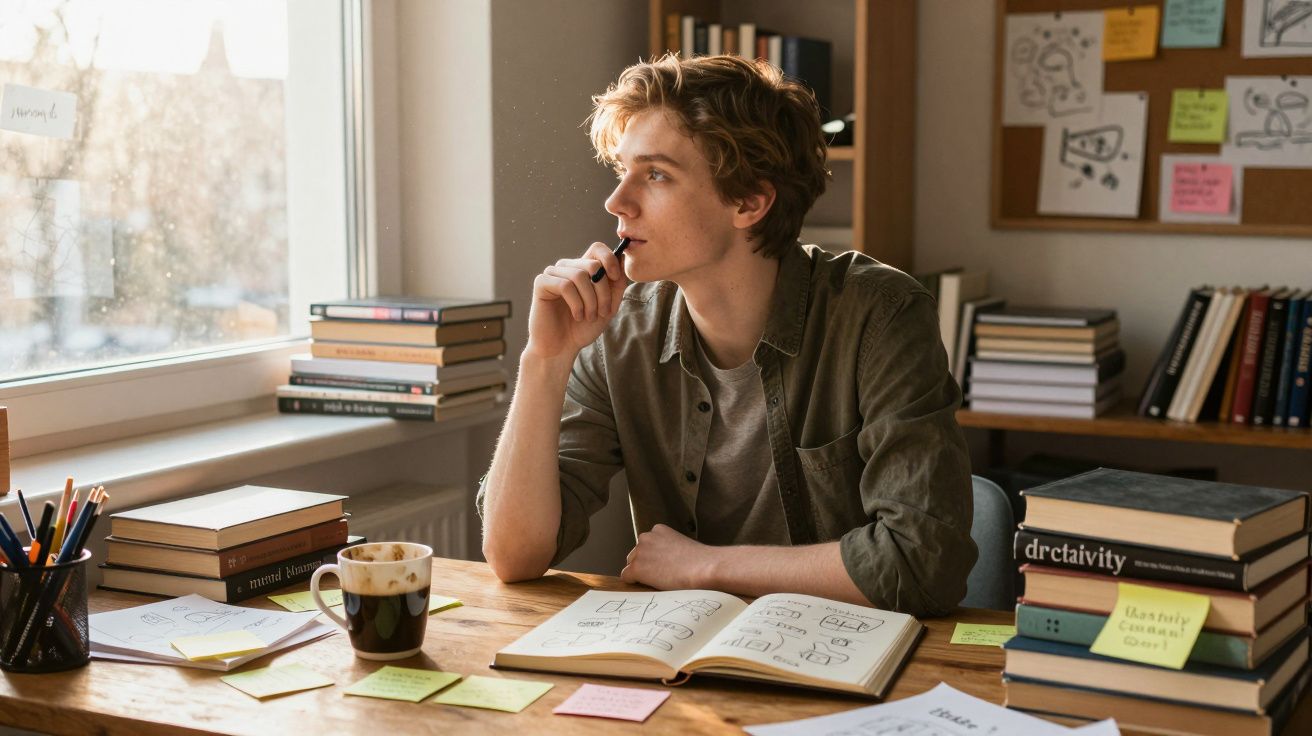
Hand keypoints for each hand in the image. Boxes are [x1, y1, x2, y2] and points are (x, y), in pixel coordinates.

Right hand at [524, 242, 627, 362]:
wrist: (562, 347)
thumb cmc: (583, 327)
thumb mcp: (608, 305)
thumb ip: (617, 283)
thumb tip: (623, 257)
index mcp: (582, 269)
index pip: (597, 248)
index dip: (609, 259)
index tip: (616, 279)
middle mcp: (567, 267)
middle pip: (592, 265)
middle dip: (603, 291)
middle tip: (602, 312)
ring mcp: (553, 274)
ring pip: (579, 275)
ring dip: (590, 300)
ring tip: (589, 316)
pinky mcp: (541, 283)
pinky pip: (565, 285)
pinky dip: (576, 303)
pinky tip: (577, 316)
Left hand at [620, 524, 717, 589]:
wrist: (705, 567)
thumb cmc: (701, 560)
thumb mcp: (683, 546)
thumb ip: (669, 549)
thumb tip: (663, 563)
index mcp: (658, 530)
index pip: (646, 546)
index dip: (654, 558)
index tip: (665, 565)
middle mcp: (645, 537)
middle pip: (636, 555)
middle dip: (645, 565)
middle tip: (663, 575)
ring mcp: (640, 552)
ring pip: (631, 566)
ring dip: (641, 574)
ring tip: (661, 580)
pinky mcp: (636, 568)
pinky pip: (627, 578)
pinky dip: (635, 584)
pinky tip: (651, 585)